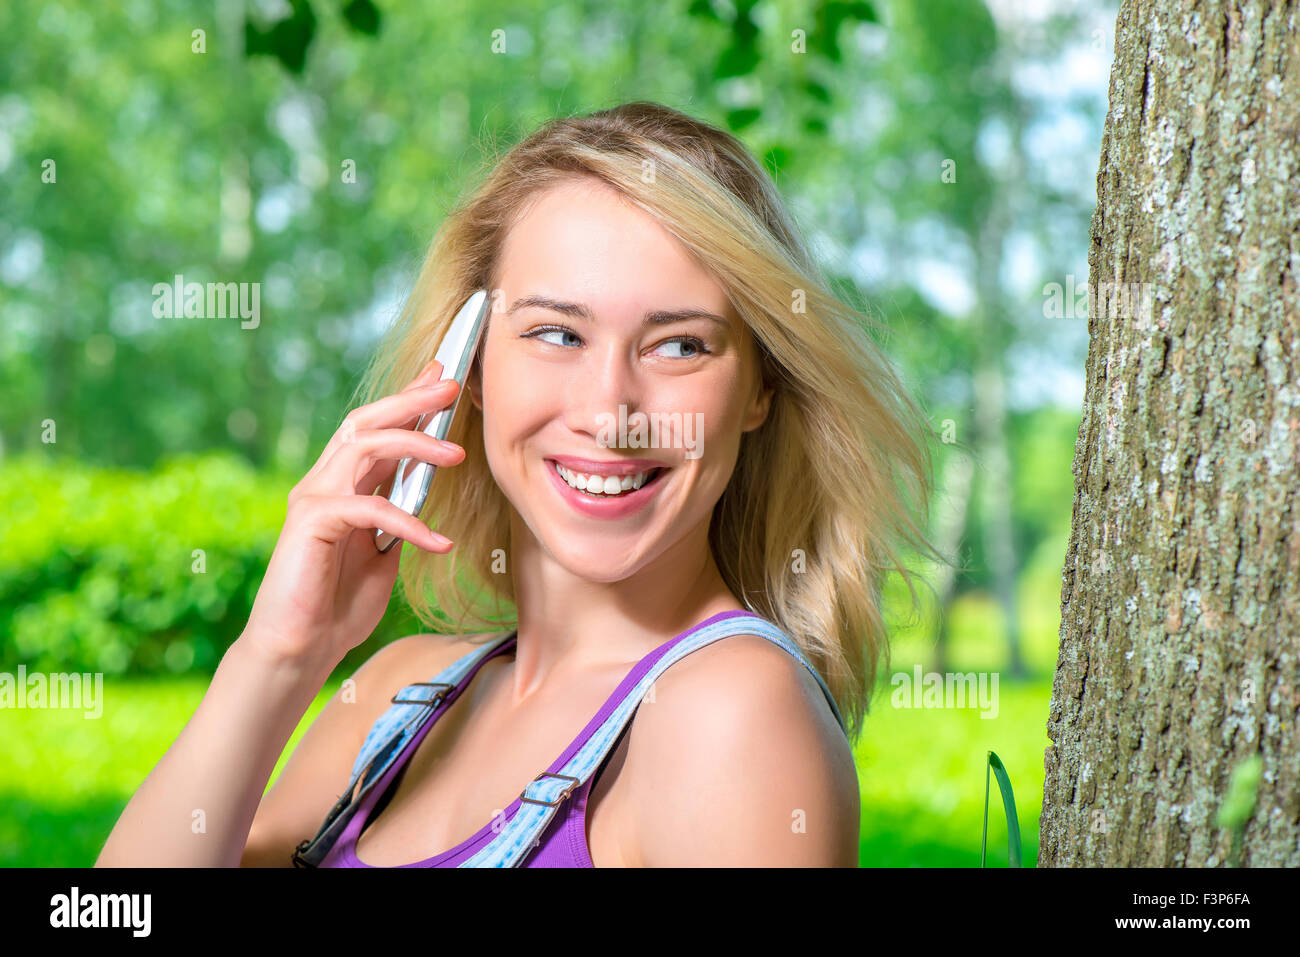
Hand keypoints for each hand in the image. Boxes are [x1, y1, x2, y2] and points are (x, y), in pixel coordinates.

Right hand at [241, 359, 465, 670]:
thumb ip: (399, 520)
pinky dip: (408, 522)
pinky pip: (368, 508)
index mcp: (343, 487)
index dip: (408, 401)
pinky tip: (439, 542)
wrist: (299, 649)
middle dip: (410, 400)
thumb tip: (428, 490)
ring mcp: (312, 499)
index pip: (376, 431)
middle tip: (451, 386)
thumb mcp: (383, 554)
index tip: (443, 378)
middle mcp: (323, 483)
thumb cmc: (337, 605)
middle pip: (366, 422)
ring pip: (363, 447)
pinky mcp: (310, 522)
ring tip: (458, 453)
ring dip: (415, 444)